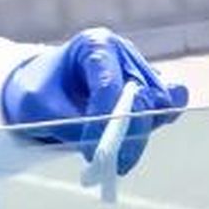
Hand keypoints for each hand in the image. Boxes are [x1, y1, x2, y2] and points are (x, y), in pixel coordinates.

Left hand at [0, 27, 188, 173]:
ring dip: (141, 134)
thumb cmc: (38, 90)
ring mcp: (142, 71)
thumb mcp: (38, 106)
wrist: (44, 88)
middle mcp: (125, 54)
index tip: (92, 152)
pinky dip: (155, 125)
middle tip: (112, 164)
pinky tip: (135, 142)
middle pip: (141, 95)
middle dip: (127, 133)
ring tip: (120, 158)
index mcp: (95, 45)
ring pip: (160, 104)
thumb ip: (68, 124)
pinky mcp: (152, 91)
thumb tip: (99, 147)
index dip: (103, 122)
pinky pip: (170, 107)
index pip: (109, 85)